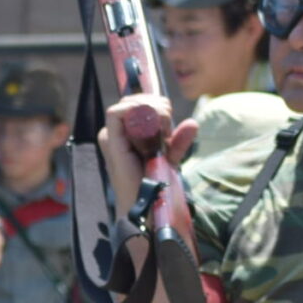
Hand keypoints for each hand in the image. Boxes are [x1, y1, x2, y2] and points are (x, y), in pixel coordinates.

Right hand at [97, 96, 198, 212]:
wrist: (147, 202)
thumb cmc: (155, 182)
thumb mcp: (170, 156)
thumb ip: (179, 140)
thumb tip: (193, 123)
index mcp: (126, 134)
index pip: (139, 105)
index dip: (157, 104)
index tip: (169, 119)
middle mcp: (115, 133)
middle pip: (134, 101)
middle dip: (156, 104)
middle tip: (168, 123)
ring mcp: (110, 136)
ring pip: (128, 103)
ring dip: (150, 107)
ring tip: (163, 126)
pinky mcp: (110, 140)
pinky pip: (116, 112)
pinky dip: (137, 110)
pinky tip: (153, 123)